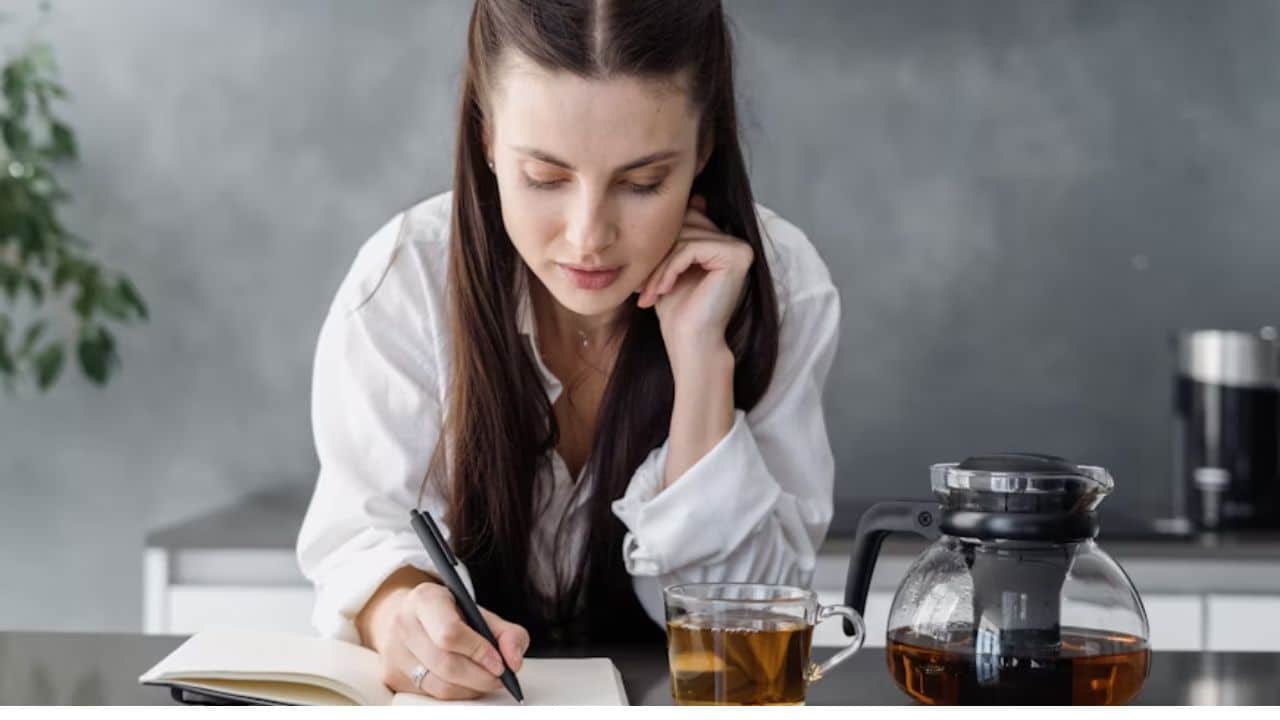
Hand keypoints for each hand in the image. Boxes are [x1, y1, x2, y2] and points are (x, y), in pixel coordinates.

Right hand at [375, 581, 528, 699]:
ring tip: (486, 680)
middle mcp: (404, 624)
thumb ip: (507, 633)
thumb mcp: (479, 612)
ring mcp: (394, 652)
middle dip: (481, 676)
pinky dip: (456, 693)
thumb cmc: (448, 614)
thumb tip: (514, 661)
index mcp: (425, 599)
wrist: (408, 615)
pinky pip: (431, 695)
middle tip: (499, 677)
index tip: (500, 663)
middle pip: (446, 664)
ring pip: (439, 686)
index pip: (450, 633)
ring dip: (471, 689)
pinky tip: (466, 683)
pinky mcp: (391, 675)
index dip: (479, 652)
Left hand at [636, 194, 753, 369]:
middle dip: (657, 257)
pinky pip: (691, 248)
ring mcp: (740, 249)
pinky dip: (669, 269)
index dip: (659, 247)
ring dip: (659, 267)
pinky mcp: (737, 256)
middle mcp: (737, 244)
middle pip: (684, 227)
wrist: (690, 343)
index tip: (643, 277)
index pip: (684, 223)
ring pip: (684, 238)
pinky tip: (661, 291)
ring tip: (648, 293)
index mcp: (724, 243)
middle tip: (641, 287)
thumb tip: (688, 199)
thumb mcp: (669, 266)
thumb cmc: (677, 310)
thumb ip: (676, 236)